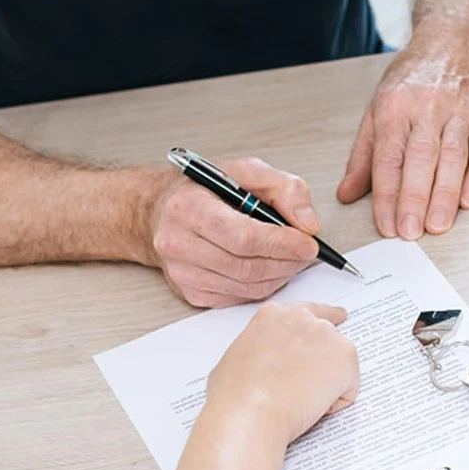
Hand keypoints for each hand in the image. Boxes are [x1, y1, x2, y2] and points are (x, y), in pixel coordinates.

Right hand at [146, 158, 320, 308]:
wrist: (159, 211)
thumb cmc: (203, 190)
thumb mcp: (245, 171)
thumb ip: (284, 189)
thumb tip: (308, 223)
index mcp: (189, 207)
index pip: (243, 237)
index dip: (281, 244)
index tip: (308, 244)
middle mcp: (178, 242)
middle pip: (246, 266)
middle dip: (286, 262)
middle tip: (306, 253)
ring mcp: (181, 272)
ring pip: (245, 287)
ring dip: (278, 276)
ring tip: (291, 259)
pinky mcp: (188, 292)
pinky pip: (236, 298)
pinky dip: (260, 287)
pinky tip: (268, 269)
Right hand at [207, 302, 359, 444]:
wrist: (250, 412)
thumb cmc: (235, 393)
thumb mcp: (237, 357)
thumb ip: (258, 351)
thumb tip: (261, 367)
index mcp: (273, 315)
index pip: (306, 310)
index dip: (323, 317)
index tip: (337, 317)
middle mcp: (302, 318)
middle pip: (327, 334)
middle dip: (324, 358)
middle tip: (314, 381)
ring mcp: (325, 335)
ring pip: (339, 361)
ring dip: (328, 382)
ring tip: (302, 400)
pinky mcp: (344, 357)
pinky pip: (350, 386)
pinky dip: (337, 401)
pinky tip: (313, 407)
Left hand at [337, 29, 468, 239]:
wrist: (456, 37)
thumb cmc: (414, 77)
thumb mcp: (377, 107)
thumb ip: (363, 155)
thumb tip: (347, 194)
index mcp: (394, 107)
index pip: (388, 157)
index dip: (386, 195)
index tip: (385, 225)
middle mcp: (427, 107)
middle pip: (419, 159)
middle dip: (413, 199)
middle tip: (409, 233)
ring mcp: (462, 110)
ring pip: (452, 157)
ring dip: (444, 194)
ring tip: (437, 225)